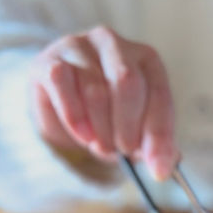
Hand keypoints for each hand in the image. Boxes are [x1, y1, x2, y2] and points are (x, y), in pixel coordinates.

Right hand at [28, 25, 178, 178]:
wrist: (62, 107)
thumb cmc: (109, 117)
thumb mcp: (137, 132)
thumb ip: (152, 147)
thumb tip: (162, 169)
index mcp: (146, 60)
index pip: (159, 94)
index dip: (158, 135)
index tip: (157, 168)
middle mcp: (114, 44)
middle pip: (127, 83)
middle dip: (127, 128)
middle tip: (123, 151)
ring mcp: (79, 47)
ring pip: (95, 90)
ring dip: (101, 130)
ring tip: (101, 145)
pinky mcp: (50, 60)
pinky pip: (62, 86)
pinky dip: (75, 118)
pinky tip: (83, 134)